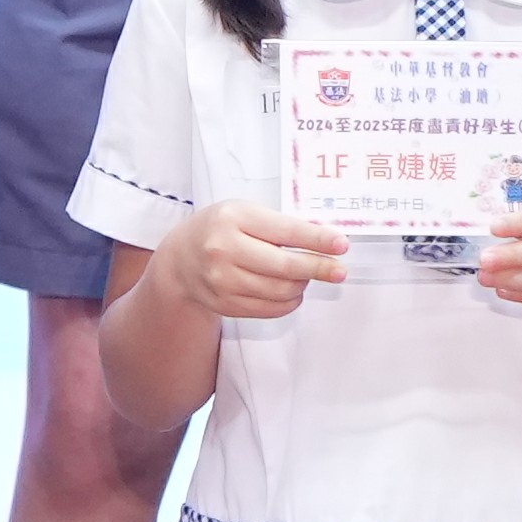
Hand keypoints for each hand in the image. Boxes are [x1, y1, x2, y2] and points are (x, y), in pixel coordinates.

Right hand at [158, 199, 351, 322]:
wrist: (180, 259)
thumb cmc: (219, 229)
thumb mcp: (243, 213)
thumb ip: (279, 225)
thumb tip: (324, 239)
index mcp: (233, 219)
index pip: (285, 232)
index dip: (317, 240)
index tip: (342, 245)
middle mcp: (224, 250)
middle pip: (285, 267)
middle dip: (319, 269)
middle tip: (339, 270)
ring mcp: (223, 281)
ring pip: (280, 291)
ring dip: (303, 285)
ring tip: (307, 276)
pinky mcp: (225, 304)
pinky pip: (270, 308)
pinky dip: (289, 301)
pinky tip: (292, 291)